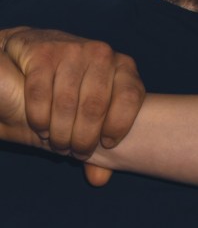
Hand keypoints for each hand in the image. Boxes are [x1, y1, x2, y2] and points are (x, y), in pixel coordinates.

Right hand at [0, 27, 144, 184]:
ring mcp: (72, 50)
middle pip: (95, 106)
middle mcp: (102, 54)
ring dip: (60, 131)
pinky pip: (39, 92)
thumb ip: (101, 139)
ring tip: (57, 143)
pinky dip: (38, 116)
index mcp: (124, 66)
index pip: (130, 98)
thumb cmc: (79, 84)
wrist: (41, 48)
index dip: (118, 127)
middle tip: (74, 152)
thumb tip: (100, 180)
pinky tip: (40, 127)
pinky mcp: (42, 53)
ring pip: (66, 102)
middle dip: (83, 137)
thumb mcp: (99, 107)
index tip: (106, 145)